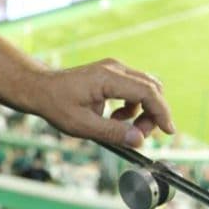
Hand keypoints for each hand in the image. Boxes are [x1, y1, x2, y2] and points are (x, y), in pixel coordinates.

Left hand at [29, 59, 174, 147]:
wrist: (40, 88)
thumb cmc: (56, 104)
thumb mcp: (81, 125)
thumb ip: (111, 132)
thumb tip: (138, 141)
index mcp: (108, 78)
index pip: (147, 92)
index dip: (161, 112)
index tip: (169, 131)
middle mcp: (115, 68)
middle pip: (151, 88)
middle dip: (153, 114)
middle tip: (139, 135)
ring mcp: (114, 69)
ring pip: (145, 89)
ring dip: (143, 112)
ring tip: (124, 129)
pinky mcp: (112, 74)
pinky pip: (134, 89)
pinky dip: (133, 107)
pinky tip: (116, 118)